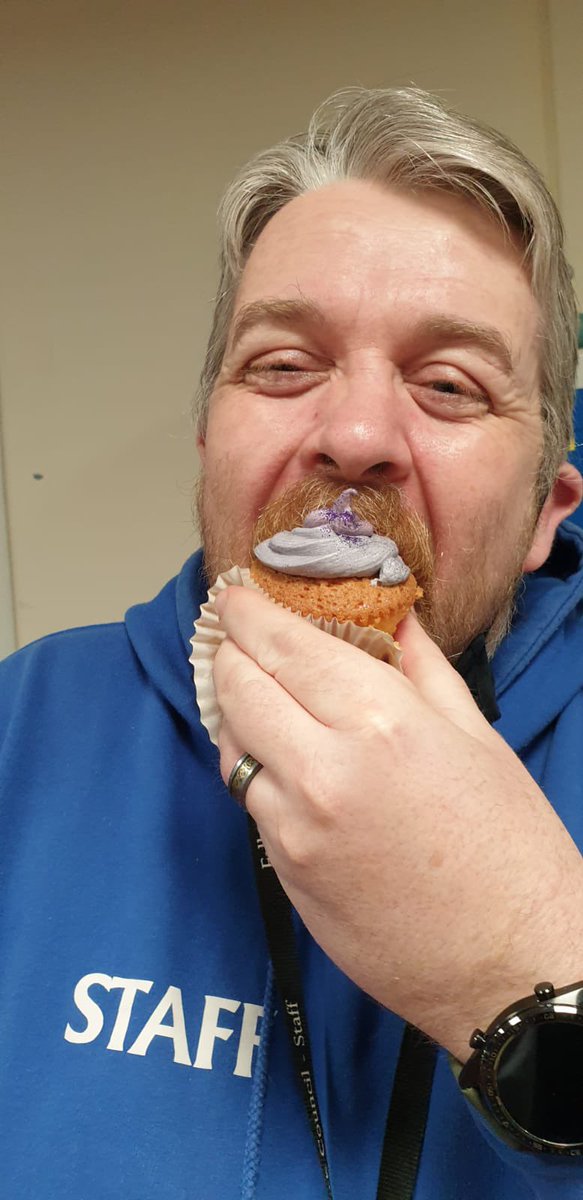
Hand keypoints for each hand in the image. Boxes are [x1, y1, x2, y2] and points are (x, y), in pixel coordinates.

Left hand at [213, 585, 582, 1059]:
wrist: (512, 965)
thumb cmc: (510, 850)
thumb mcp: (476, 738)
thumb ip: (420, 667)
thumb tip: (390, 615)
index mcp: (381, 724)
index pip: (284, 647)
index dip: (250, 613)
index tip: (238, 596)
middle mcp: (324, 771)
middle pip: (238, 688)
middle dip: (231, 653)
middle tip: (238, 635)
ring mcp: (294, 828)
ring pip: (230, 746)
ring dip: (236, 712)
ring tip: (258, 693)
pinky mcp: (284, 874)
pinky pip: (249, 801)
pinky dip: (254, 768)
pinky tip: (284, 758)